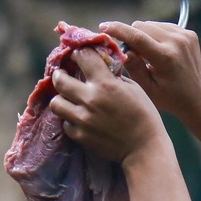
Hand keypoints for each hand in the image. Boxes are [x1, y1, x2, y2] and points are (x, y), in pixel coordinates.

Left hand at [50, 48, 166, 165]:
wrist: (144, 148)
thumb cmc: (144, 115)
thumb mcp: (134, 88)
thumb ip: (113, 76)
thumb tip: (99, 67)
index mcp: (106, 83)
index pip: (82, 56)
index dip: (79, 53)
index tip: (78, 55)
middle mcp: (90, 99)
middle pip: (59, 79)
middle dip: (59, 74)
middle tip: (62, 75)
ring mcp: (82, 119)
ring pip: (56, 103)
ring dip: (61, 99)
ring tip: (68, 99)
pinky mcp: (80, 136)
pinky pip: (65, 123)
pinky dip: (70, 120)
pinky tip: (80, 119)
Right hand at [98, 20, 200, 117]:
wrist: (198, 97)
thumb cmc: (169, 97)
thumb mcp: (147, 89)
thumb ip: (133, 67)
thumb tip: (122, 48)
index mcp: (165, 58)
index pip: (136, 36)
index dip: (117, 29)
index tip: (102, 27)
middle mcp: (177, 43)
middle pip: (142, 27)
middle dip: (131, 36)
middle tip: (131, 53)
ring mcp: (185, 36)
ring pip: (151, 25)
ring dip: (143, 35)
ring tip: (147, 54)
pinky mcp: (189, 33)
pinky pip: (163, 26)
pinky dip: (156, 35)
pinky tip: (158, 50)